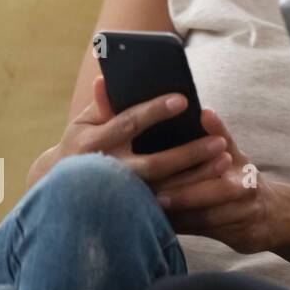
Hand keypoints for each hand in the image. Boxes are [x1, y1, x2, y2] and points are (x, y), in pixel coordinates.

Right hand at [35, 75, 227, 189]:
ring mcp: (122, 197)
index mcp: (94, 143)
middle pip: (154, 163)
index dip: (155, 111)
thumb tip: (105, 78)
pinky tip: (216, 186)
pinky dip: (193, 198)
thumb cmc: (81, 146)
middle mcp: (109, 172)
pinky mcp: (133, 212)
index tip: (184, 100)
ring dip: (198, 176)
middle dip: (188, 153)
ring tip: (226, 161)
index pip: (129, 123)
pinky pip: (167, 207)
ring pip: (166, 189)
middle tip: (220, 141)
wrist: (64, 192)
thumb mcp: (83, 124)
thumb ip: (101, 105)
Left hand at [151, 111, 280, 254]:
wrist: (274, 216)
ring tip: (153, 211)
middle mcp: (248, 188)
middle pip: (217, 190)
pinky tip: (160, 226)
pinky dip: (183, 229)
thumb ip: (219, 134)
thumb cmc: (244, 180)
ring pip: (210, 216)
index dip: (192, 159)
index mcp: (243, 165)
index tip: (164, 159)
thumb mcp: (237, 156)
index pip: (217, 159)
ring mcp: (245, 213)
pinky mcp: (239, 236)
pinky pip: (205, 233)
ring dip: (181, 215)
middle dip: (184, 193)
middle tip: (155, 194)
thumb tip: (204, 111)